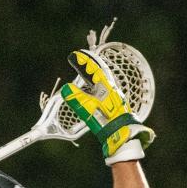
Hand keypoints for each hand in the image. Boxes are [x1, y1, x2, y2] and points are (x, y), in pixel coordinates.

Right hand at [61, 49, 154, 163]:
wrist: (120, 132)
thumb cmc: (105, 119)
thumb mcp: (87, 107)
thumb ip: (76, 97)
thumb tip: (66, 88)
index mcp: (105, 85)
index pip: (93, 68)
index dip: (83, 61)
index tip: (73, 55)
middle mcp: (110, 87)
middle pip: (98, 72)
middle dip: (87, 66)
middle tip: (78, 61)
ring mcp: (111, 95)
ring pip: (100, 81)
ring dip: (90, 76)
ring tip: (81, 73)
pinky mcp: (111, 103)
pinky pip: (101, 90)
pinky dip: (93, 86)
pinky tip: (90, 91)